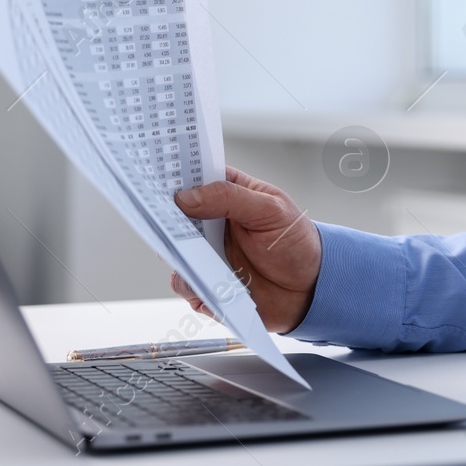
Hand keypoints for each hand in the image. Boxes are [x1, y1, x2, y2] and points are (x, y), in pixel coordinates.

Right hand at [169, 166, 321, 332]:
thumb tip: (186, 197)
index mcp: (227, 195)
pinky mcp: (207, 283)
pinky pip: (187, 285)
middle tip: (156, 220)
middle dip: (163, 219)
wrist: (311, 288)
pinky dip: (192, 286)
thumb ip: (230, 198)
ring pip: (173, 253)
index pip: (193, 179)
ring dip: (177, 256)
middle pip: (173, 217)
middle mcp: (211, 224)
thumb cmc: (296, 242)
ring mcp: (207, 254)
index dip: (173, 177)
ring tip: (190, 260)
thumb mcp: (270, 210)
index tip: (154, 177)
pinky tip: (208, 288)